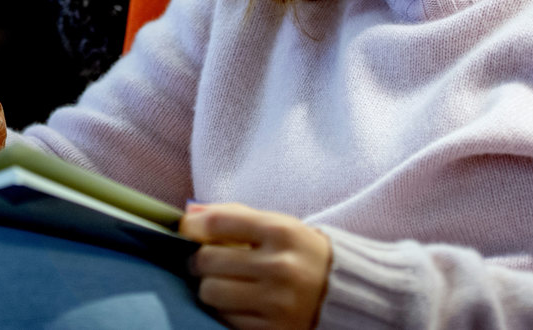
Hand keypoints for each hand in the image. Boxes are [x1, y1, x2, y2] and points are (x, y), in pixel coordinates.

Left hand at [179, 203, 331, 329]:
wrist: (344, 292)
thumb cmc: (298, 252)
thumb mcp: (276, 225)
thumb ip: (233, 215)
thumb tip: (189, 214)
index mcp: (281, 232)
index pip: (217, 223)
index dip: (192, 226)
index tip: (188, 230)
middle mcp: (280, 267)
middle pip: (208, 260)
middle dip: (200, 261)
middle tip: (206, 262)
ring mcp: (277, 302)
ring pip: (211, 292)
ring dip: (209, 287)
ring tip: (222, 283)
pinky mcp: (275, 329)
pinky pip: (226, 319)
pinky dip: (225, 310)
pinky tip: (238, 303)